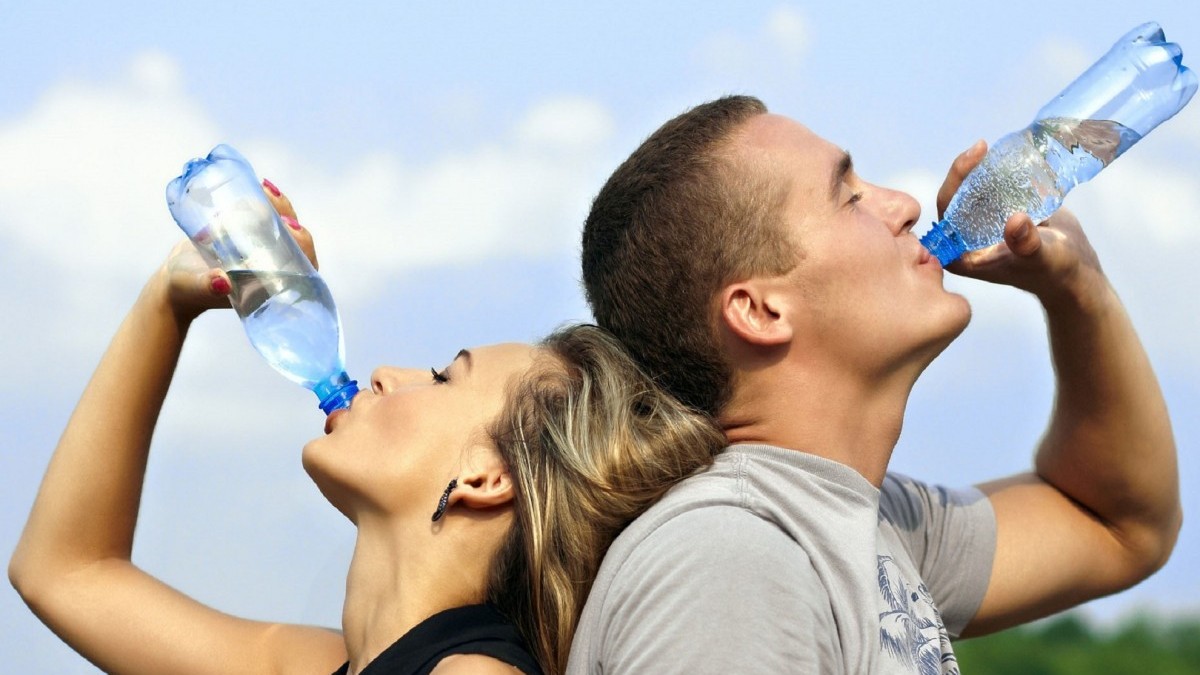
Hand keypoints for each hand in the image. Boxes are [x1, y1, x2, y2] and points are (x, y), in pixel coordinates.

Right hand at [160, 179, 319, 321]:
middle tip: (273, 198)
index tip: (291, 226)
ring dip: (278, 206)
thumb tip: (221, 282)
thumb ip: (207, 287)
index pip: (302, 266)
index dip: (303, 245)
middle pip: (295, 240)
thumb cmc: (187, 290)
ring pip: (282, 225)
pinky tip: (260, 185)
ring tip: (265, 188)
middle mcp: (272, 266)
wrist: (175, 279)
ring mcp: (262, 249)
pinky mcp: (250, 234)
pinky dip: (264, 201)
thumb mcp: (196, 287)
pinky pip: (265, 216)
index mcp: (271, 283)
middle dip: (289, 217)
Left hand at [934, 141, 1104, 305]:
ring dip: (980, 169)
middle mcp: (966, 240)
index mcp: (962, 255)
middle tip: (982, 146)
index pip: (946, 212)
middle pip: (956, 197)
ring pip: (972, 191)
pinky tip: (1006, 156)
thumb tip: (1015, 220)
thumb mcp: (1042, 257)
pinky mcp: (999, 215)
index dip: (954, 182)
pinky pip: (991, 190)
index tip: (972, 158)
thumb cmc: (1055, 271)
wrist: (1075, 269)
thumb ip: (1027, 243)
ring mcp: (982, 226)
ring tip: (992, 149)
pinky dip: (997, 173)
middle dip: (966, 169)